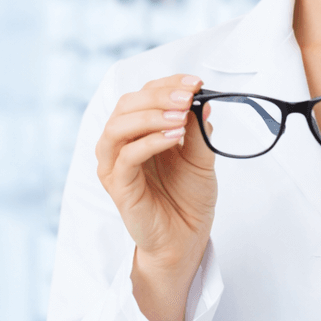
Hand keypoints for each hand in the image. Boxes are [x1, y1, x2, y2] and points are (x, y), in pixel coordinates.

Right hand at [95, 74, 215, 320]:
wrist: (186, 237)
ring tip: (180, 116)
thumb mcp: (201, 158)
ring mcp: (115, 165)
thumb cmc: (188, 197)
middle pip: (127, 105)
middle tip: (187, 96)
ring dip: (151, 116)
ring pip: (118, 127)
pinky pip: (126, 157)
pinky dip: (150, 142)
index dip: (167, 84)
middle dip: (159, 95)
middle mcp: (121, 143)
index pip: (144, 94)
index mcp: (139, 131)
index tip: (195, 82)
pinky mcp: (118, 186)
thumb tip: (204, 100)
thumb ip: (199, 131)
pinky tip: (174, 138)